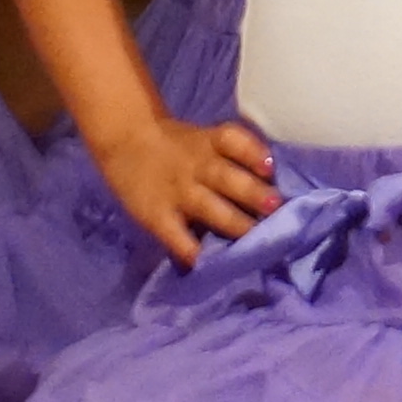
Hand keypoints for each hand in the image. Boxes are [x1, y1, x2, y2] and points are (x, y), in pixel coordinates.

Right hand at [92, 112, 276, 266]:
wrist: (125, 140)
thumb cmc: (177, 145)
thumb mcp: (204, 139)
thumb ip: (232, 155)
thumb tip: (274, 181)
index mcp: (210, 143)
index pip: (232, 140)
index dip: (253, 151)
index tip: (270, 167)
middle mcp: (197, 166)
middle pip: (227, 177)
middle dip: (253, 193)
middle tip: (276, 206)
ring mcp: (177, 192)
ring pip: (209, 207)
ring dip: (234, 222)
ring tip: (254, 235)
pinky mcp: (157, 216)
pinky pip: (175, 235)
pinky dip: (190, 249)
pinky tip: (206, 262)